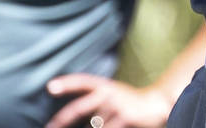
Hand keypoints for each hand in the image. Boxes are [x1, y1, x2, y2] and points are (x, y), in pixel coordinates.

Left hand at [45, 74, 173, 127]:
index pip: (82, 81)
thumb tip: (66, 117)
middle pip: (79, 108)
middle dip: (62, 120)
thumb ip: (92, 99)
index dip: (66, 83)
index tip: (50, 87)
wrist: (155, 104)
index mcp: (103, 85)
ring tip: (98, 126)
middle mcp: (108, 94)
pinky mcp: (125, 119)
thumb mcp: (110, 93)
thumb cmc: (127, 101)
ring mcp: (117, 107)